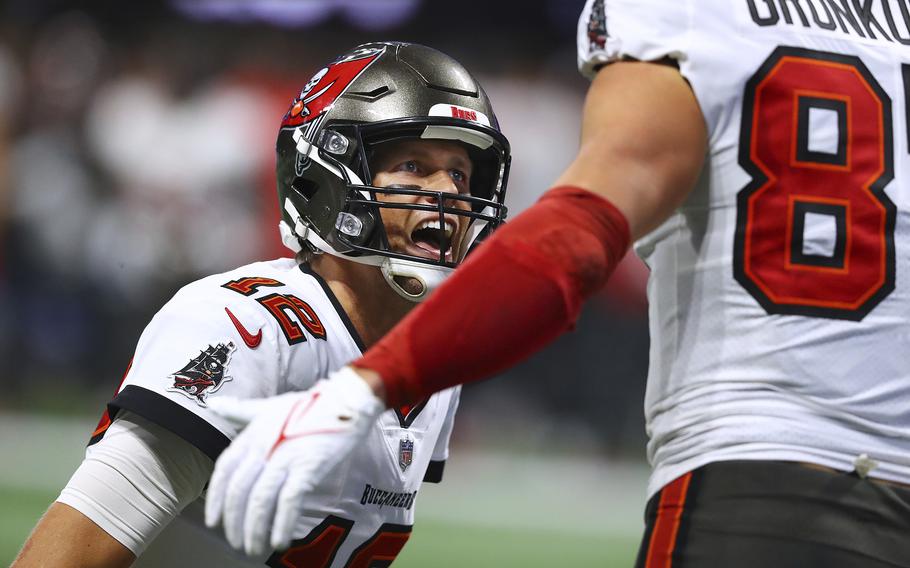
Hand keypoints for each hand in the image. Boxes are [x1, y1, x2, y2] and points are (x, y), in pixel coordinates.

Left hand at [204, 366, 384, 555]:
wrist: (347, 400)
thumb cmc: (310, 405)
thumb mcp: (270, 406)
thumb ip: (241, 409)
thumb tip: (215, 403)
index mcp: (253, 434)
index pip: (225, 470)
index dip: (216, 499)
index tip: (214, 521)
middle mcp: (265, 446)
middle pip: (239, 491)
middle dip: (235, 522)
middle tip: (237, 542)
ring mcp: (286, 456)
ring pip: (260, 500)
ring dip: (255, 529)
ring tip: (255, 548)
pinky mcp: (309, 465)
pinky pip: (289, 500)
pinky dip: (281, 523)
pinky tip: (279, 541)